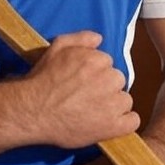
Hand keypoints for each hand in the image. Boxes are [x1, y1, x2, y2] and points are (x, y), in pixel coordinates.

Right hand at [21, 31, 139, 148]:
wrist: (32, 111)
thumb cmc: (42, 80)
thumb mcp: (56, 48)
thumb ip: (80, 39)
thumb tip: (99, 39)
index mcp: (97, 60)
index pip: (107, 64)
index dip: (95, 74)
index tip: (84, 82)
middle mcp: (108, 79)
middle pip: (117, 81)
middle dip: (105, 88)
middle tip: (86, 97)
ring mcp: (112, 103)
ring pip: (124, 100)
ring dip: (113, 105)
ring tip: (92, 111)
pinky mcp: (112, 125)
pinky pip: (132, 121)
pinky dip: (123, 123)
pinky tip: (108, 124)